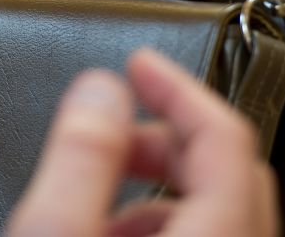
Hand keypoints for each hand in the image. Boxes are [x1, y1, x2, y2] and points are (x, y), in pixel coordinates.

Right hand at [8, 50, 277, 236]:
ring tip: (99, 188)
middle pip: (228, 167)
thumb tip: (100, 89)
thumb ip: (82, 157)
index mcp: (215, 235)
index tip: (138, 64)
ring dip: (159, 182)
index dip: (177, 85)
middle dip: (163, 131)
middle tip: (111, 121)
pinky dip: (161, 221)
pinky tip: (109, 229)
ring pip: (218, 207)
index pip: (225, 133)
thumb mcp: (57, 230)